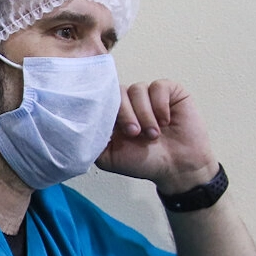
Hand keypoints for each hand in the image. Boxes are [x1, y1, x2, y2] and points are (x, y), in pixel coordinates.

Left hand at [97, 78, 218, 195]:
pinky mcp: (169, 92)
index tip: (112, 130)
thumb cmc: (145, 162)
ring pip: (137, 90)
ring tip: (153, 134)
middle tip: (135, 134)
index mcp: (112, 115)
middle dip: (125, 114)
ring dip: (145, 114)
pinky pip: (158, 87)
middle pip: (118, 92)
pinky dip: (160, 105)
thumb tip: (77, 128)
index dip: (104, 111)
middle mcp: (129, 102)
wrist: (177, 168)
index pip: (100, 100)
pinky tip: (166, 121)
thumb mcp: (109, 157)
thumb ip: (91, 141)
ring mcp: (148, 95)